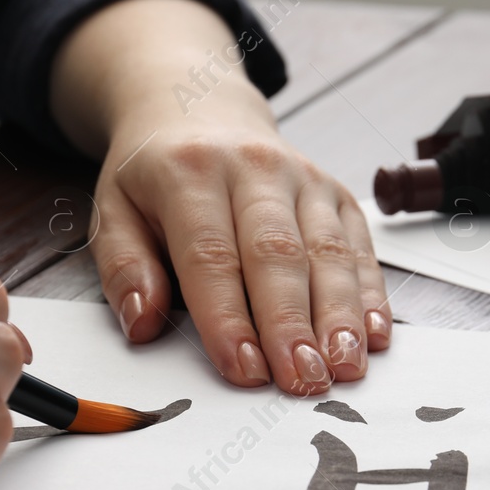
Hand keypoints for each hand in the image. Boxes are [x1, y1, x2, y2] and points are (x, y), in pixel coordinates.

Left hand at [50, 0, 391, 394]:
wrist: (198, 109)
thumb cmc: (155, 175)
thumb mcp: (113, 210)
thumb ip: (123, 268)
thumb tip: (142, 324)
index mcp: (189, 173)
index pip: (211, 254)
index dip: (229, 317)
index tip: (243, 370)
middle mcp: (254, 168)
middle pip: (278, 254)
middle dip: (293, 324)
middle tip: (303, 379)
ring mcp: (303, 179)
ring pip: (328, 250)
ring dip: (340, 314)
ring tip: (344, 366)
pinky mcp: (336, 194)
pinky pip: (359, 245)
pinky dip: (371, 292)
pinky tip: (376, 334)